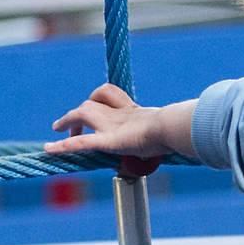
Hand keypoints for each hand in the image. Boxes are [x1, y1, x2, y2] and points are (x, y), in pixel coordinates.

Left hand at [45, 83, 193, 176]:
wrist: (174, 128)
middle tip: (66, 126)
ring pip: (82, 113)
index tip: (92, 105)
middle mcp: (118, 114)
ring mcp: (112, 126)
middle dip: (77, 113)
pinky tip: (49, 149)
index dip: (99, 98)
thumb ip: (173, 127)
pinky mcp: (108, 141)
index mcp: (133, 111)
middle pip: (91, 103)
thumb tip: (194, 123)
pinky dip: (64, 146)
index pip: (110, 95)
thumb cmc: (178, 128)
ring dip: (68, 121)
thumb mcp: (172, 128)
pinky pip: (81, 143)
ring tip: (57, 132)